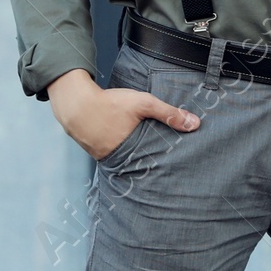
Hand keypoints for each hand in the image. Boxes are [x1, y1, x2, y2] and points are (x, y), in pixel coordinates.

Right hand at [45, 68, 200, 159]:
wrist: (75, 103)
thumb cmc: (109, 103)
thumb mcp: (143, 104)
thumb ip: (168, 113)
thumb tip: (195, 124)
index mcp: (133, 152)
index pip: (155, 164)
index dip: (165, 165)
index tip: (175, 168)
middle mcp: (119, 159)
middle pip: (141, 165)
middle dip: (151, 164)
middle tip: (164, 166)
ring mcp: (106, 158)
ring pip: (127, 161)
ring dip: (135, 158)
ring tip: (147, 157)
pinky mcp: (96, 152)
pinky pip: (113, 155)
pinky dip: (120, 151)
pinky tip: (124, 145)